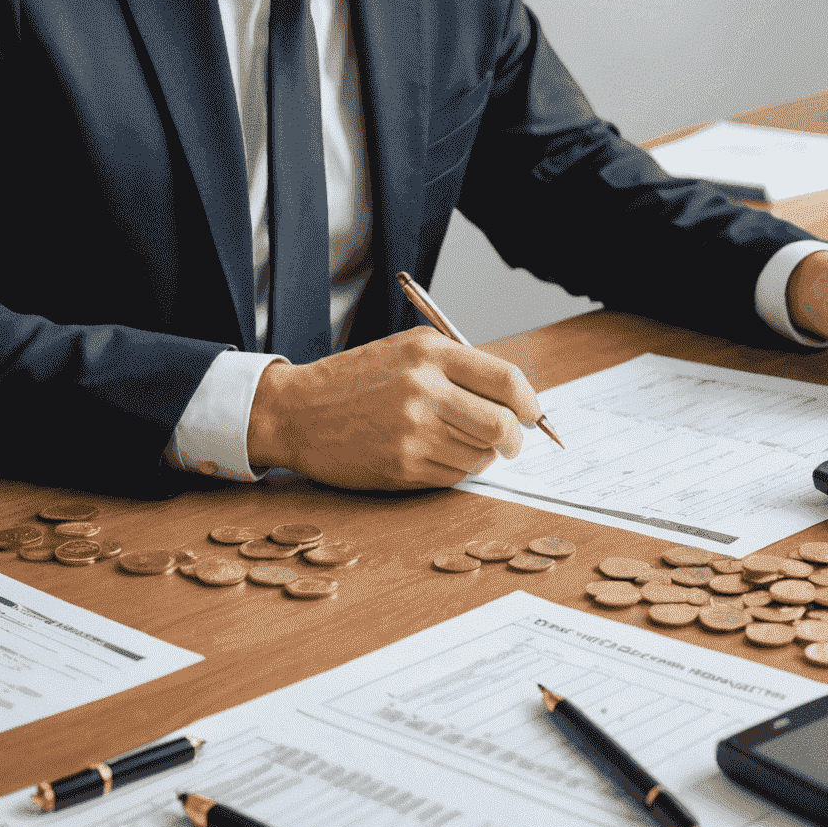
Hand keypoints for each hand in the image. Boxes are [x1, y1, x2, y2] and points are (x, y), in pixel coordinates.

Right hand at [246, 327, 543, 490]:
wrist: (296, 411)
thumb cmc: (355, 379)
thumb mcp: (406, 350)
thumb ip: (458, 366)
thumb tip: (512, 397)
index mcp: (429, 354)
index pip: (505, 379)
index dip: (528, 402)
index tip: (531, 413)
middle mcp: (424, 390)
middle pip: (500, 424)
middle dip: (514, 439)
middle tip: (511, 442)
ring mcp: (413, 431)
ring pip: (480, 455)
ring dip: (482, 455)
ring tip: (458, 443)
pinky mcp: (402, 466)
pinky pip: (454, 476)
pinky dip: (456, 471)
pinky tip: (433, 455)